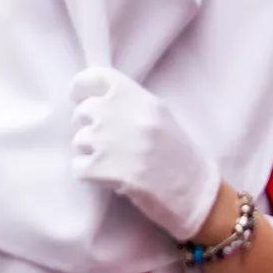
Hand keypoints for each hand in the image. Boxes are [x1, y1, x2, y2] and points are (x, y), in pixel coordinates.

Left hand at [68, 67, 220, 240]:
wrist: (196, 195)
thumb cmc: (180, 158)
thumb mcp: (162, 118)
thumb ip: (131, 105)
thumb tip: (94, 99)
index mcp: (142, 101)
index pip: (99, 77)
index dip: (81, 86)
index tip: (77, 96)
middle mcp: (124, 116)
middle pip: (83, 111)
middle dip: (87, 126)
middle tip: (105, 140)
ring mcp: (110, 142)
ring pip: (78, 140)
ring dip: (89, 152)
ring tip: (115, 162)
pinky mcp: (101, 169)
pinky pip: (77, 166)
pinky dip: (88, 174)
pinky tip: (109, 178)